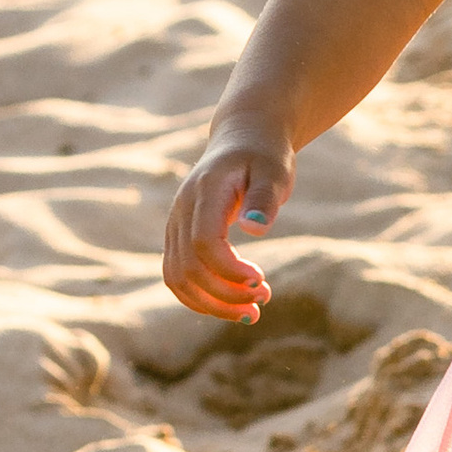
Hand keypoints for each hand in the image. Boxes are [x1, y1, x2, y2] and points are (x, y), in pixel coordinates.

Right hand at [162, 136, 292, 321]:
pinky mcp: (178, 237)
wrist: (243, 138)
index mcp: (205, 191)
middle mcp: (182, 209)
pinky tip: (230, 305)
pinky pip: (177, 276)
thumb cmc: (264, 156)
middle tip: (263, 300)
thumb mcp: (275, 170)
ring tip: (251, 313)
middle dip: (225, 295)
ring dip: (211, 304)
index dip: (229, 270)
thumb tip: (255, 230)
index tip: (261, 280)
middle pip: (189, 267)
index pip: (205, 242)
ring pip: (178, 278)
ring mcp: (176, 224)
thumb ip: (264, 198)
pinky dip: (200, 298)